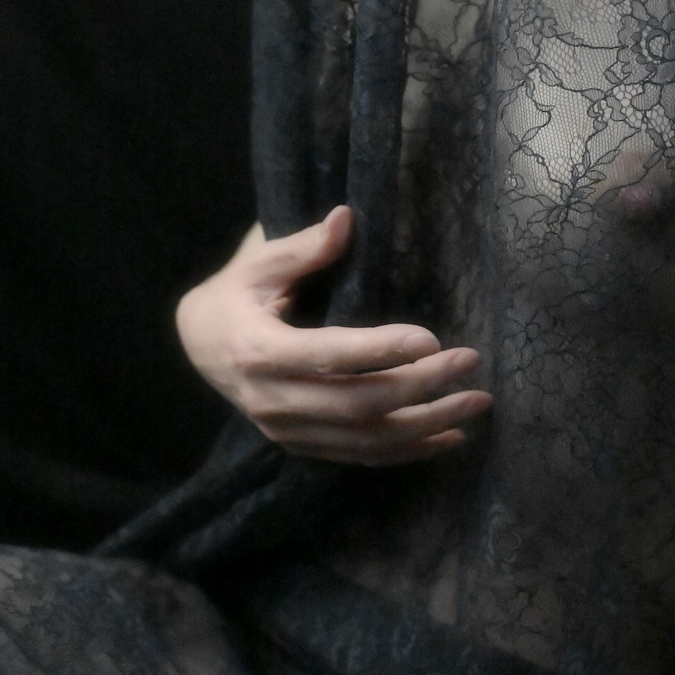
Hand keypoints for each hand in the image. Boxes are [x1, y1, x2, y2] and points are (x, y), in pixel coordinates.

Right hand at [175, 206, 491, 465]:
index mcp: (259, 351)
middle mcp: (274, 401)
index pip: (329, 356)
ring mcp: (288, 431)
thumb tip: (346, 217)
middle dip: (421, 387)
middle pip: (358, 404)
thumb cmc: (235, 295)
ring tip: (477, 403)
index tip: (432, 338)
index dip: (382, 351)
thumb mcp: (258, 263)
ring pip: (367, 439)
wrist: (198, 346)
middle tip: (470, 362)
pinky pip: (362, 457)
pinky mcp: (302, 446)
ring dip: (427, 425)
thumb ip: (303, 247)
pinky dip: (409, 452)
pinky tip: (450, 438)